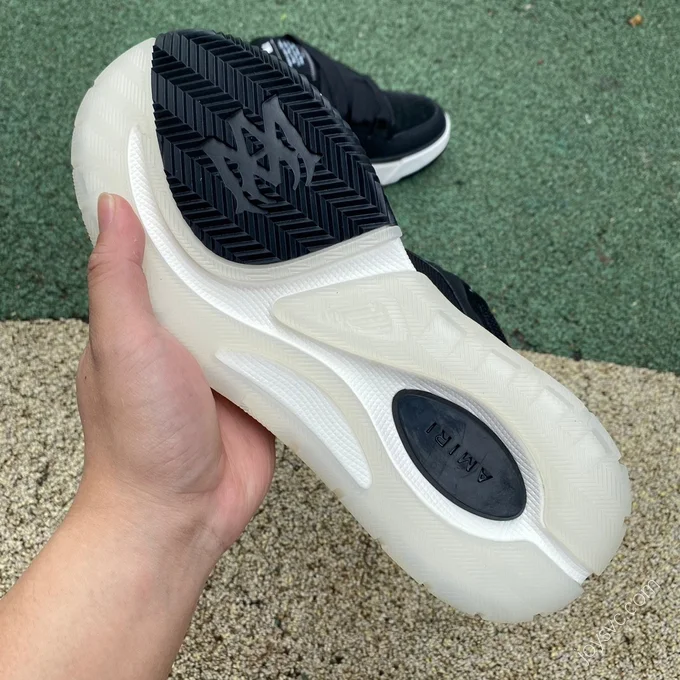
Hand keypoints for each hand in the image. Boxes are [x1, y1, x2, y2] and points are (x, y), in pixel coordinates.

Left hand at [76, 193, 275, 563]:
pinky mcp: (260, 384)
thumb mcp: (122, 347)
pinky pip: (281, 349)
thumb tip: (115, 211)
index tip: (197, 172)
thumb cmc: (139, 442)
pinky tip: (314, 310)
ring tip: (306, 245)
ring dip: (271, 290)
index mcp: (147, 316)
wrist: (181, 513)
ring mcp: (226, 359)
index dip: (175, 212)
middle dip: (240, 247)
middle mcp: (186, 334)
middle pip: (217, 275)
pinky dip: (294, 333)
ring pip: (253, 309)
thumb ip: (119, 281)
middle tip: (274, 198)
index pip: (161, 249)